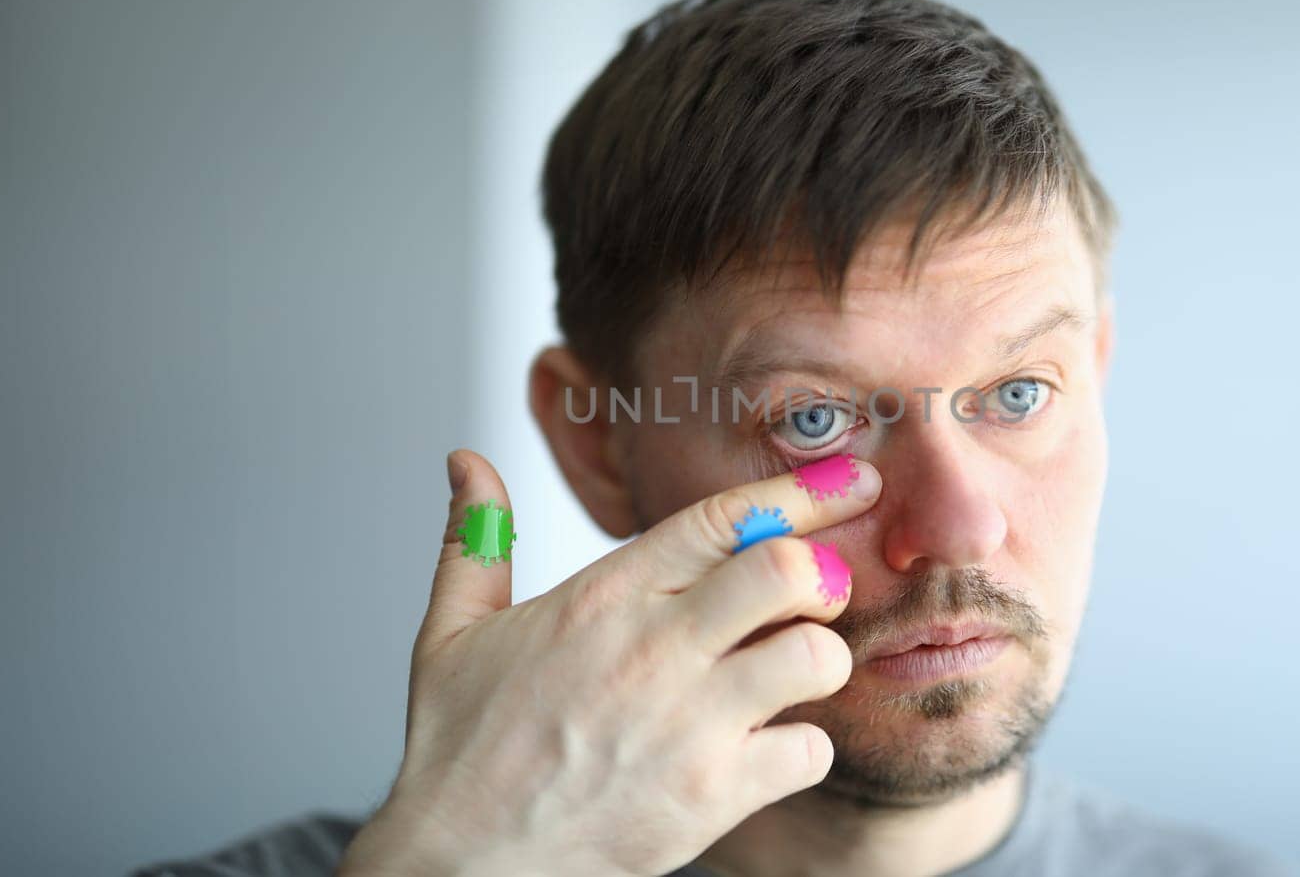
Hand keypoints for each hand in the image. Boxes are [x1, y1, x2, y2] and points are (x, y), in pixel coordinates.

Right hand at [338, 448, 881, 876]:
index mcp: (603, 598)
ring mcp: (688, 725)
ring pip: (815, 656)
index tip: (848, 481)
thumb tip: (467, 461)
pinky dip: (804, 747)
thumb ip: (475, 537)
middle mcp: (653, 651)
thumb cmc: (461, 746)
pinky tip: (770, 746)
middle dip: (821, 571)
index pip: (722, 520)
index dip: (799, 492)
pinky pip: (810, 749)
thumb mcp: (450, 629)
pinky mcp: (711, 795)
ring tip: (792, 669)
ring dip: (820, 657)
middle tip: (816, 591)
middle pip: (786, 573)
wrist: (461, 859)